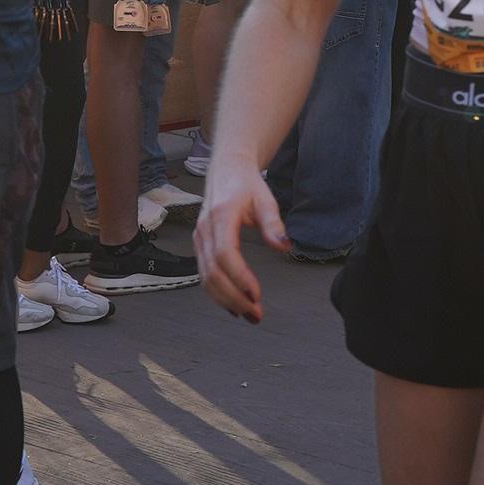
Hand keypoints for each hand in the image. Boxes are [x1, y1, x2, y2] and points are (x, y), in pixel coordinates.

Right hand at [193, 158, 290, 319]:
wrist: (227, 169)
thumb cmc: (245, 183)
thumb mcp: (265, 199)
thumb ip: (273, 224)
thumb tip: (283, 246)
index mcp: (221, 216)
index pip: (225, 254)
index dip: (239, 277)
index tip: (256, 294)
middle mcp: (205, 229)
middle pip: (213, 272)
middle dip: (233, 297)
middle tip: (255, 313)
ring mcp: (199, 238)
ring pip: (205, 277)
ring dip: (225, 300)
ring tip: (248, 315)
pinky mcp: (200, 245)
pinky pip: (204, 274)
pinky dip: (217, 294)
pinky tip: (234, 306)